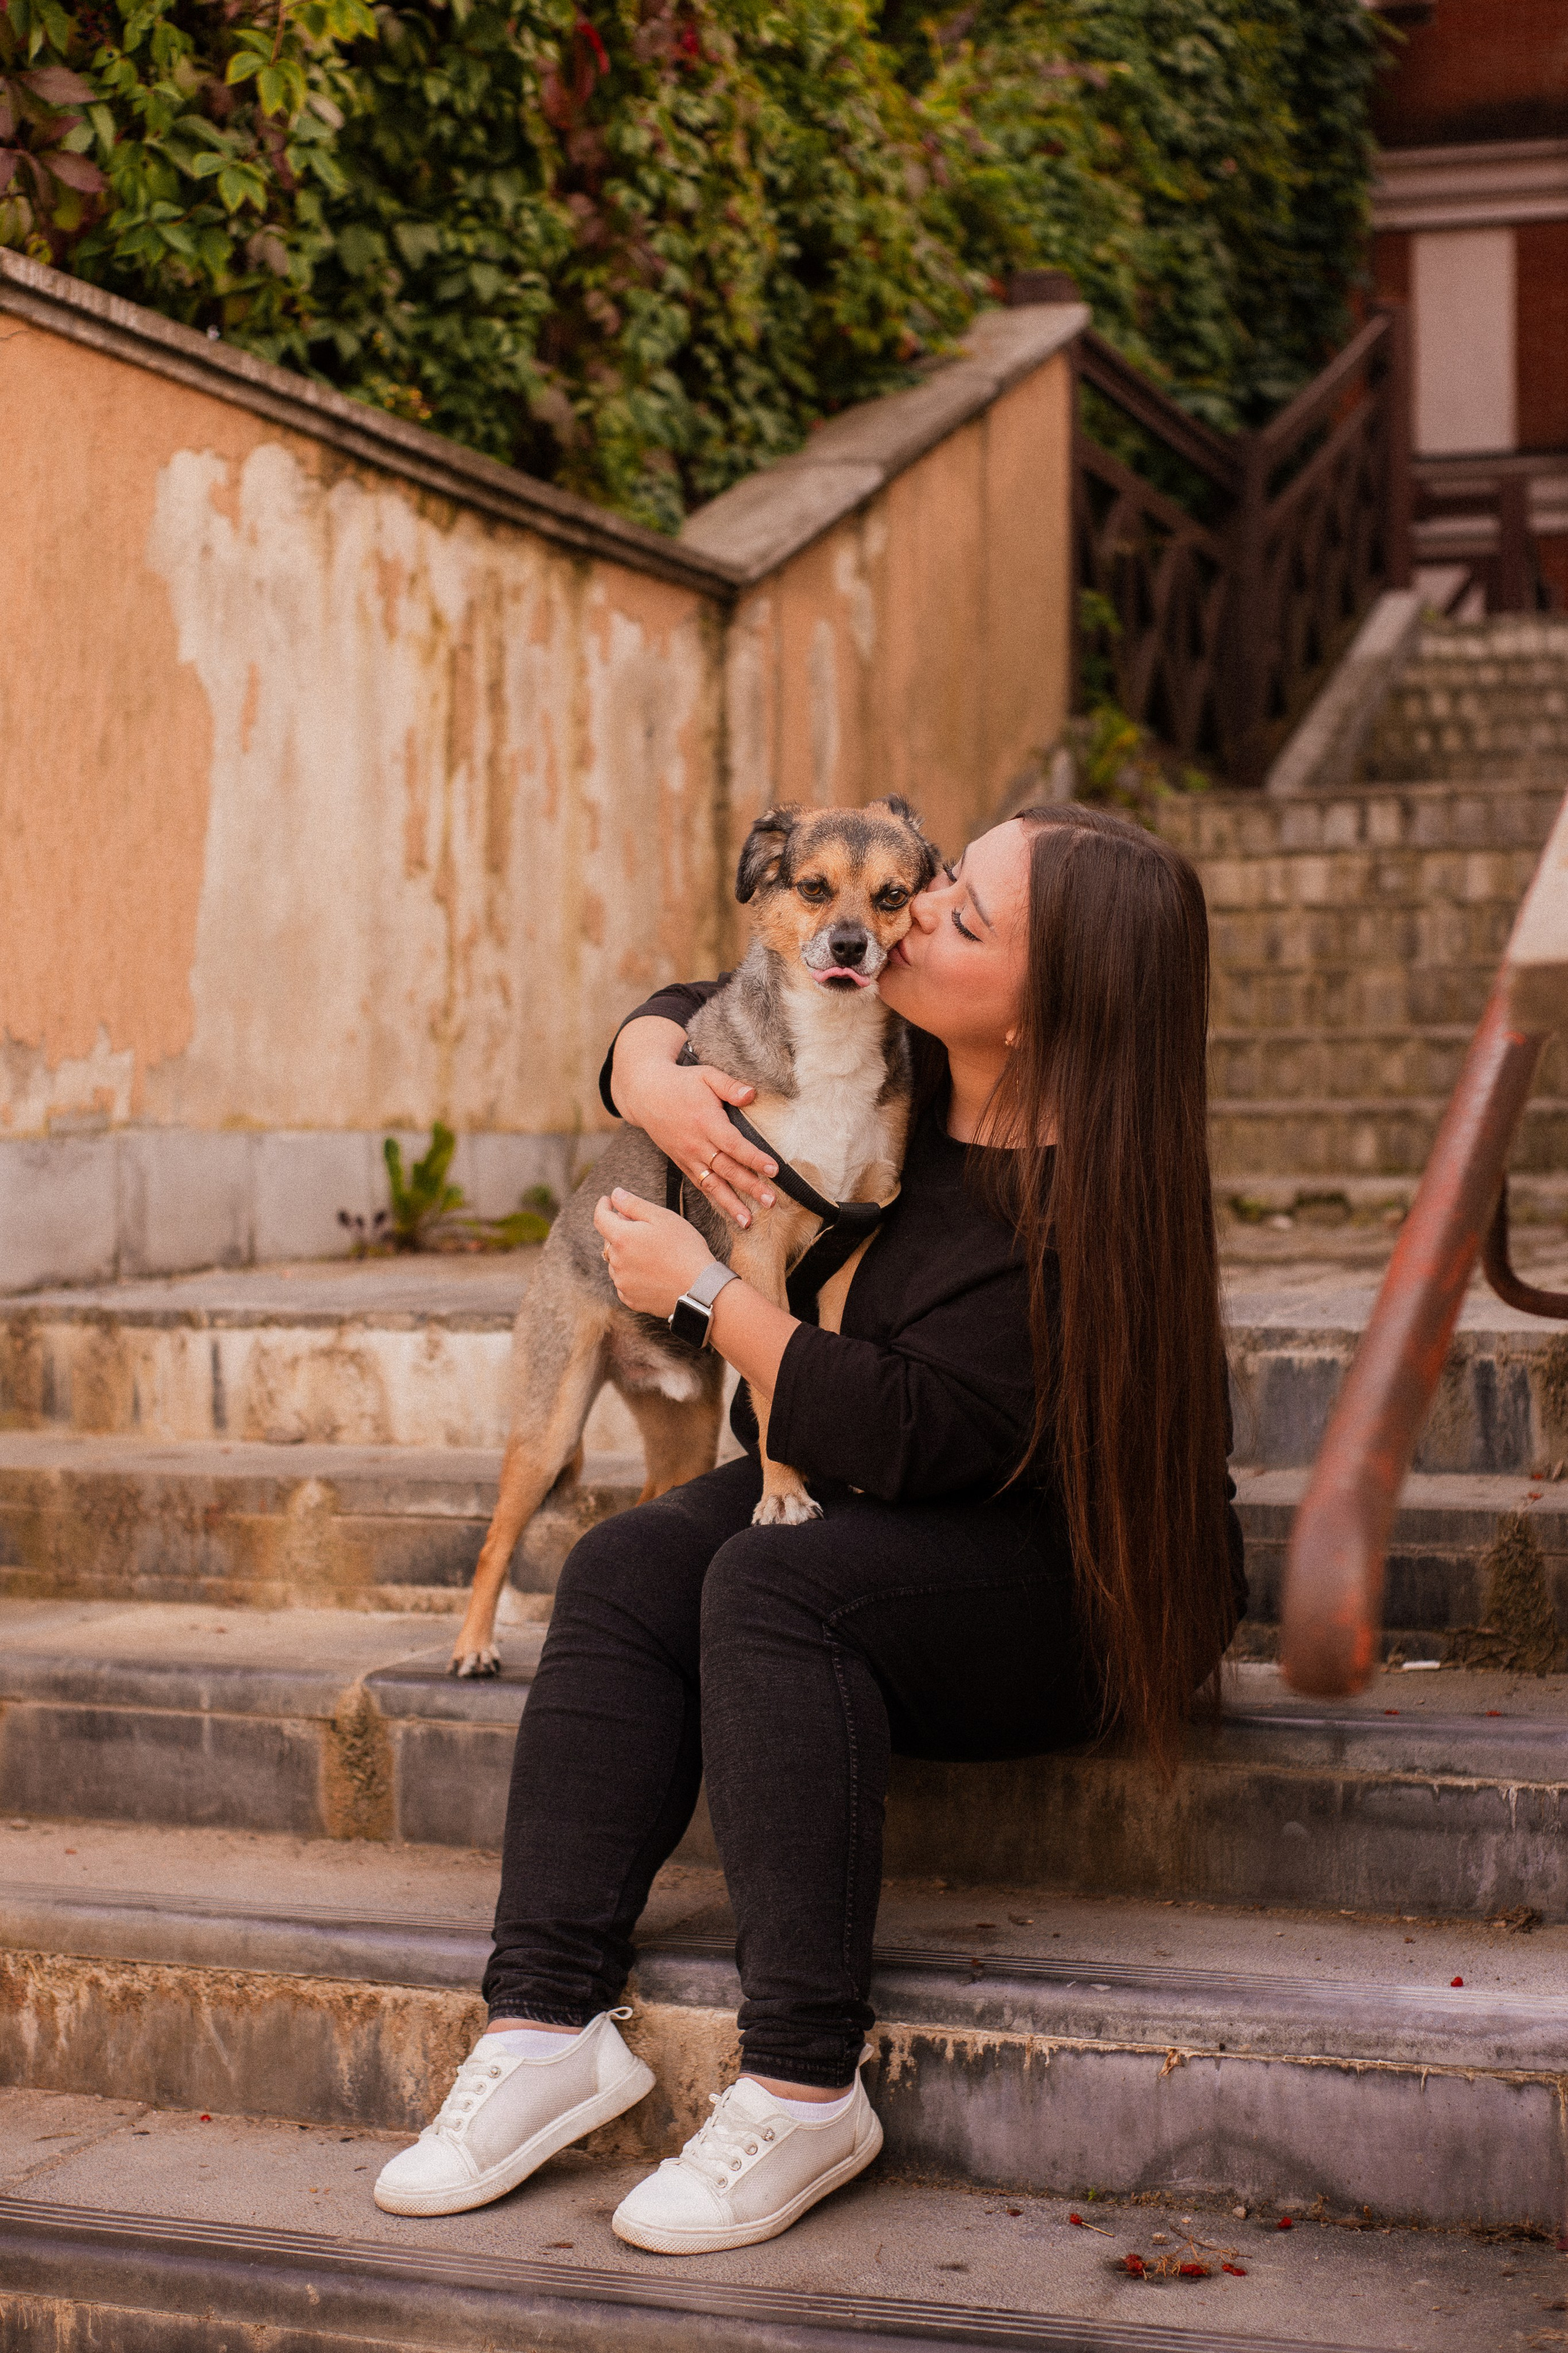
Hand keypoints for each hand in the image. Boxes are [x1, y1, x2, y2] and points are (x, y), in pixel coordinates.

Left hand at [594, 1189, 715, 1319]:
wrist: (700, 1288)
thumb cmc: (685, 1249)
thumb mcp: (662, 1217)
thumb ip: (634, 1204)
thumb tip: (615, 1194)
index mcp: (622, 1239)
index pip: (600, 1218)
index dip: (603, 1206)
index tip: (608, 1200)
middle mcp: (616, 1262)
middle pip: (610, 1240)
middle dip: (620, 1230)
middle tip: (643, 1227)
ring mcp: (622, 1283)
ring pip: (616, 1262)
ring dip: (625, 1253)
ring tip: (651, 1253)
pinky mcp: (630, 1299)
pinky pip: (624, 1281)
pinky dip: (632, 1273)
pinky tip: (651, 1271)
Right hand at [611, 1018, 777, 1228]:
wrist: (645, 1094)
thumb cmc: (681, 1083)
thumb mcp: (706, 1076)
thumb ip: (730, 1086)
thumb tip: (752, 1094)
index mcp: (706, 1121)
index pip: (733, 1144)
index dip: (754, 1158)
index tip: (774, 1170)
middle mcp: (697, 1144)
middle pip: (727, 1169)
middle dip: (750, 1187)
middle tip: (771, 1202)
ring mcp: (688, 1157)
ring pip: (712, 1184)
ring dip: (731, 1204)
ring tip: (748, 1222)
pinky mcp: (683, 1163)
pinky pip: (701, 1184)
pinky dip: (715, 1199)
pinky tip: (729, 1212)